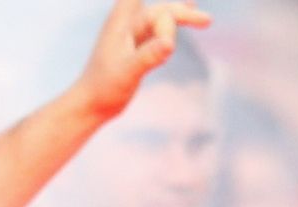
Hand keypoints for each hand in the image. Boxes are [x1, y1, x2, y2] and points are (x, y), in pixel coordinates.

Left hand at [71, 0, 211, 119]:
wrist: (91, 104)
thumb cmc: (104, 88)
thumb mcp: (127, 72)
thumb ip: (148, 56)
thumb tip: (170, 43)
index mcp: (122, 22)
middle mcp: (127, 23)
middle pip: (159, 11)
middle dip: (180, 13)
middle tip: (207, 21)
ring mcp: (131, 35)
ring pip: (160, 19)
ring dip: (180, 18)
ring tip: (205, 21)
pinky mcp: (136, 47)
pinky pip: (158, 29)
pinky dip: (171, 26)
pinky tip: (184, 18)